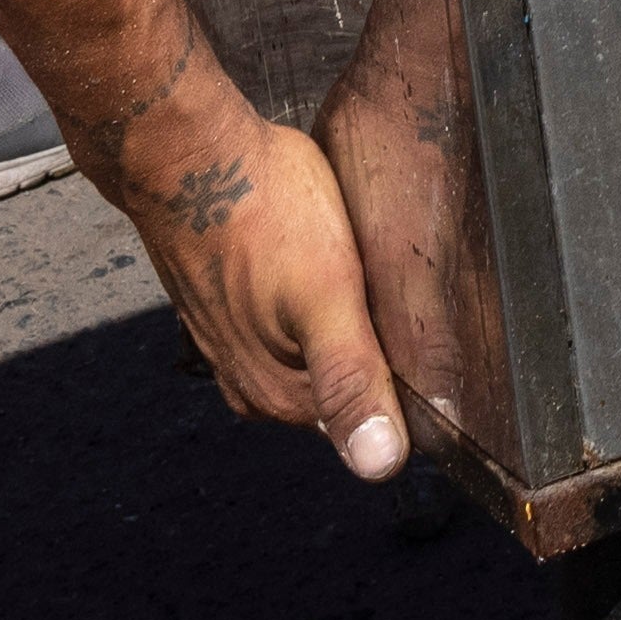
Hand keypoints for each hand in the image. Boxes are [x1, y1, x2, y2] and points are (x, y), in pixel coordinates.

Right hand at [101, 55, 418, 481]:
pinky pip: (284, 317)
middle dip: (375, 349)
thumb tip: (380, 468)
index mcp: (284, 396)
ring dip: (342, 320)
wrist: (184, 152)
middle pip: (342, 383)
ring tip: (364, 271)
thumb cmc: (261, 210)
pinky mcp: (223, 305)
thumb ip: (352, 379)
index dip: (407, 384)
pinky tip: (320, 260)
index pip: (370, 421)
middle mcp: (253, 384)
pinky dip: (308, 296)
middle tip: (403, 291)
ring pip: (313, 348)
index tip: (436, 341)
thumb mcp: (326, 296)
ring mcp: (232, 344)